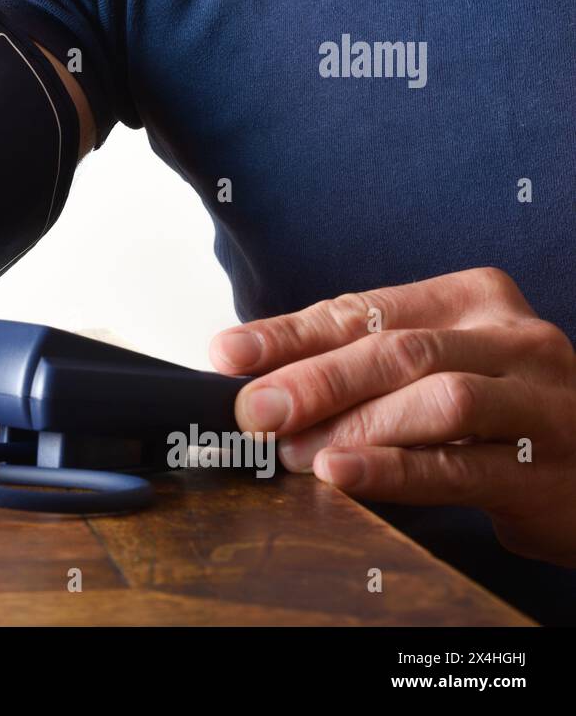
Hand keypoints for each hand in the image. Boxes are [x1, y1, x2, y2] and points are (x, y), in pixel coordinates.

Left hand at [209, 267, 575, 566]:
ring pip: (434, 400)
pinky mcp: (546, 468)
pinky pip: (459, 466)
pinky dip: (393, 469)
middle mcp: (513, 338)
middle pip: (397, 349)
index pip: (364, 310)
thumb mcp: (434, 366)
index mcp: (473, 299)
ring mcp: (539, 401)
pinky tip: (343, 473)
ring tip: (291, 451)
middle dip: (313, 379)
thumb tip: (251, 371)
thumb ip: (357, 360)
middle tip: (253, 410)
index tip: (229, 355)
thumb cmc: (497, 412)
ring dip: (351, 426)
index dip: (289, 334)